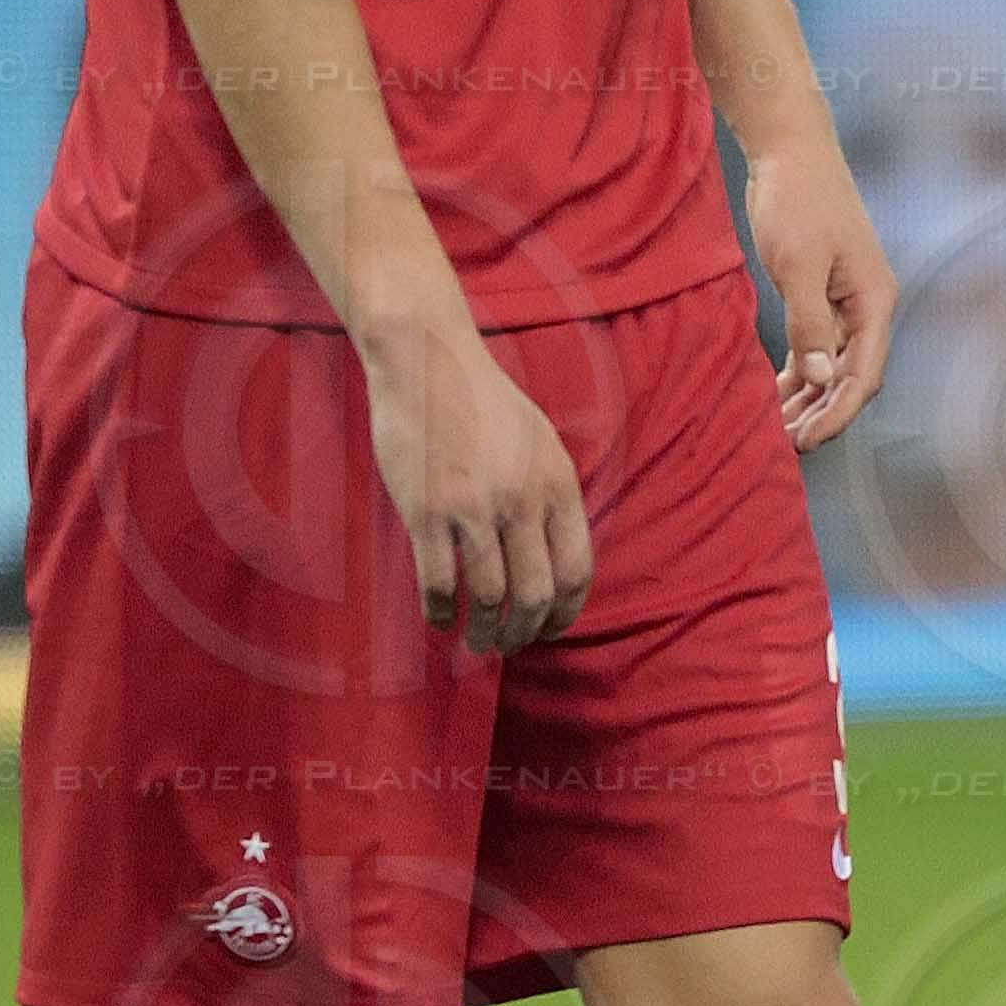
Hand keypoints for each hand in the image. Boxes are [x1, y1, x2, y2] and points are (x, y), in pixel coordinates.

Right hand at [358, 306, 592, 652]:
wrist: (427, 361)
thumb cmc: (483, 401)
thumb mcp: (541, 440)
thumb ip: (552, 493)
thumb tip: (556, 552)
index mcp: (558, 484)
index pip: (578, 571)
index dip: (566, 613)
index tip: (550, 629)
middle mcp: (523, 500)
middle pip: (536, 595)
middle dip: (524, 632)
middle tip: (508, 643)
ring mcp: (475, 508)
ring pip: (489, 597)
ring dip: (484, 632)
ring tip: (477, 642)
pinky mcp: (428, 511)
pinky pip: (439, 583)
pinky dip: (442, 613)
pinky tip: (440, 619)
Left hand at [749, 140, 896, 450]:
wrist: (790, 148)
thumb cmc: (797, 199)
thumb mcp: (798, 263)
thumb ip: (809, 323)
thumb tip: (818, 379)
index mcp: (875, 301)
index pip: (863, 375)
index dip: (838, 414)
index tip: (806, 441)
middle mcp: (867, 307)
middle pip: (850, 378)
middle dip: (822, 414)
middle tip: (784, 446)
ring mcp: (845, 302)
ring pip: (831, 367)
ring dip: (808, 399)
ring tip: (775, 430)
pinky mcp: (821, 294)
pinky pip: (815, 347)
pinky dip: (797, 373)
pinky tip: (774, 395)